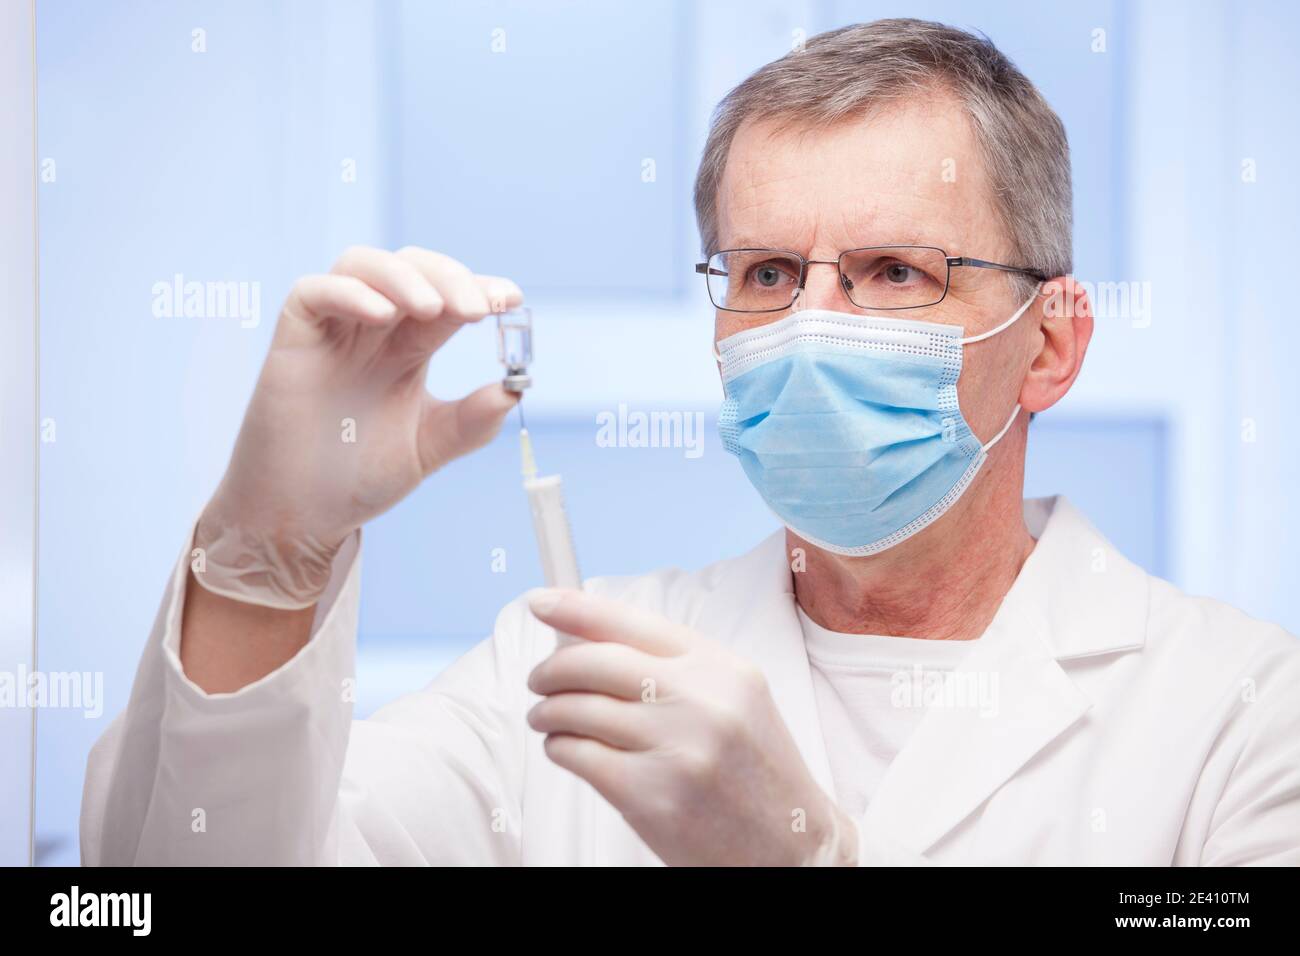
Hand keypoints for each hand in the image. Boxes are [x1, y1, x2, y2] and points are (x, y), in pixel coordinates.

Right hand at [195, 246, 522, 607]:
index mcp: (409, 349)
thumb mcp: (428, 447)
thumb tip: (513, 390)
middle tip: (478, 309)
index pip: (447, 298)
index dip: (479, 289)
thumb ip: (470, 421)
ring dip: (403, 276)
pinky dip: (349, 293)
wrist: (303, 515)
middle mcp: (373, 331)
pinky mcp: (294, 339)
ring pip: (362, 265)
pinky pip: (313, 293)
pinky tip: (382, 315)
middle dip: (449, 278)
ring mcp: (332, 331)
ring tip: (433, 308)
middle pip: (411, 269)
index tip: (513, 300)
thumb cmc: (357, 477)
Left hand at [526, 588, 857, 865]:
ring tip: (547, 718)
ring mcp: (677, 748)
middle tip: (539, 679)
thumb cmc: (755, 773)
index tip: (542, 602)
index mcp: (721, 667)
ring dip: (549, 712)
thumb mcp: (734, 700)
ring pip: (578, 709)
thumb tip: (588, 640)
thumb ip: (673, 667)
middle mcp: (701, 700)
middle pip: (595, 662)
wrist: (792, 846)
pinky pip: (579, 755)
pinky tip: (566, 749)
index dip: (577, 608)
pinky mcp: (652, 796)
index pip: (633, 621)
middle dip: (552, 669)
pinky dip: (560, 748)